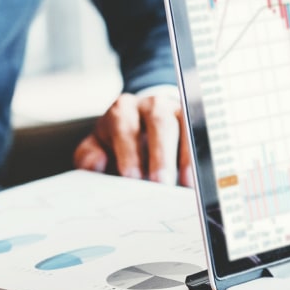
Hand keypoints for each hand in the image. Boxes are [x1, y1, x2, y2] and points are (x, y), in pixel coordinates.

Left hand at [73, 90, 191, 185]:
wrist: (143, 121)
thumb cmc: (117, 142)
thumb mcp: (97, 146)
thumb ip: (88, 156)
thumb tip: (97, 164)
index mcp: (122, 110)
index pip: (125, 126)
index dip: (129, 152)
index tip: (132, 178)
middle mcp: (151, 105)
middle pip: (159, 123)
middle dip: (161, 155)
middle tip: (161, 184)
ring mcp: (177, 109)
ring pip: (184, 125)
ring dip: (186, 156)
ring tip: (186, 185)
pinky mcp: (194, 120)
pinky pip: (201, 133)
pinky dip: (200, 154)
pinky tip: (199, 177)